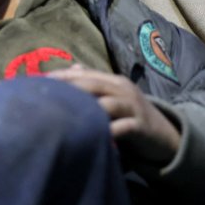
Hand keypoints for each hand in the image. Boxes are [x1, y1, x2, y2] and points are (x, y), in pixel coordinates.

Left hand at [47, 64, 180, 164]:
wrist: (166, 136)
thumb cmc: (132, 115)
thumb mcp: (114, 96)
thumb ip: (94, 83)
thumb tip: (72, 68)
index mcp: (113, 81)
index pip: (83, 75)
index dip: (61, 77)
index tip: (38, 81)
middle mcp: (122, 89)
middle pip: (92, 85)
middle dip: (69, 89)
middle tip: (46, 97)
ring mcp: (133, 107)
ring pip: (106, 104)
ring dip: (87, 109)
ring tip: (65, 116)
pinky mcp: (141, 126)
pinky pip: (123, 127)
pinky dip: (109, 131)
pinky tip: (93, 137)